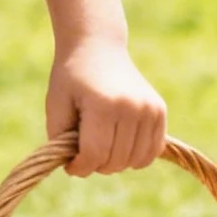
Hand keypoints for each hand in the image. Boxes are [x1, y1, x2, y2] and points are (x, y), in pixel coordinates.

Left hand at [47, 38, 165, 178]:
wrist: (97, 48)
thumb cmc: (71, 79)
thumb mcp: (56, 105)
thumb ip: (61, 140)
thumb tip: (78, 168)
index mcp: (103, 105)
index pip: (94, 154)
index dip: (79, 167)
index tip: (70, 165)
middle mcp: (132, 107)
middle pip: (115, 161)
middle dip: (95, 165)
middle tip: (83, 152)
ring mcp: (149, 109)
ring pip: (135, 161)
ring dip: (115, 163)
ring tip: (101, 148)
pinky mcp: (160, 111)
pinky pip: (152, 151)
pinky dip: (136, 157)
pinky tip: (120, 147)